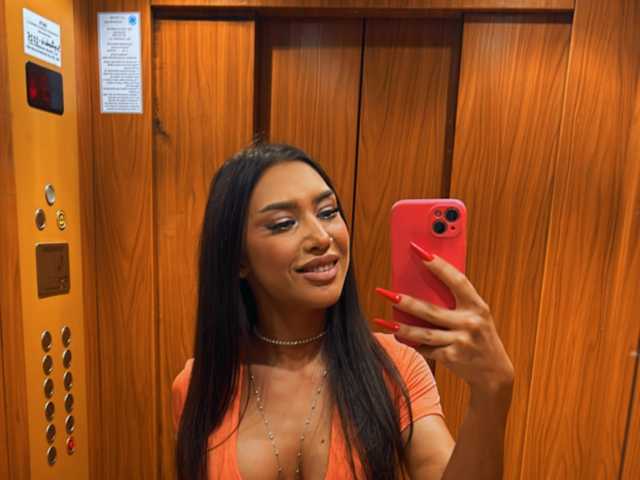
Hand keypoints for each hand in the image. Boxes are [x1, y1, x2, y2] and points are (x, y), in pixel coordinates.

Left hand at [374, 242, 513, 396]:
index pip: (457, 281)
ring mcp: (461, 342)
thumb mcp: (476, 315)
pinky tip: (398, 336)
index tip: (420, 252)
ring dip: (402, 327)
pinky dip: (412, 343)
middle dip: (406, 302)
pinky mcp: (452, 357)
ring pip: (424, 333)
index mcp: (477, 306)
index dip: (439, 266)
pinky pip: (427, 348)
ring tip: (384, 321)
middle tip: (386, 293)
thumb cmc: (480, 336)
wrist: (494, 371)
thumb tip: (423, 285)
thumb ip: (457, 302)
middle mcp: (470, 323)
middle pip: (431, 311)